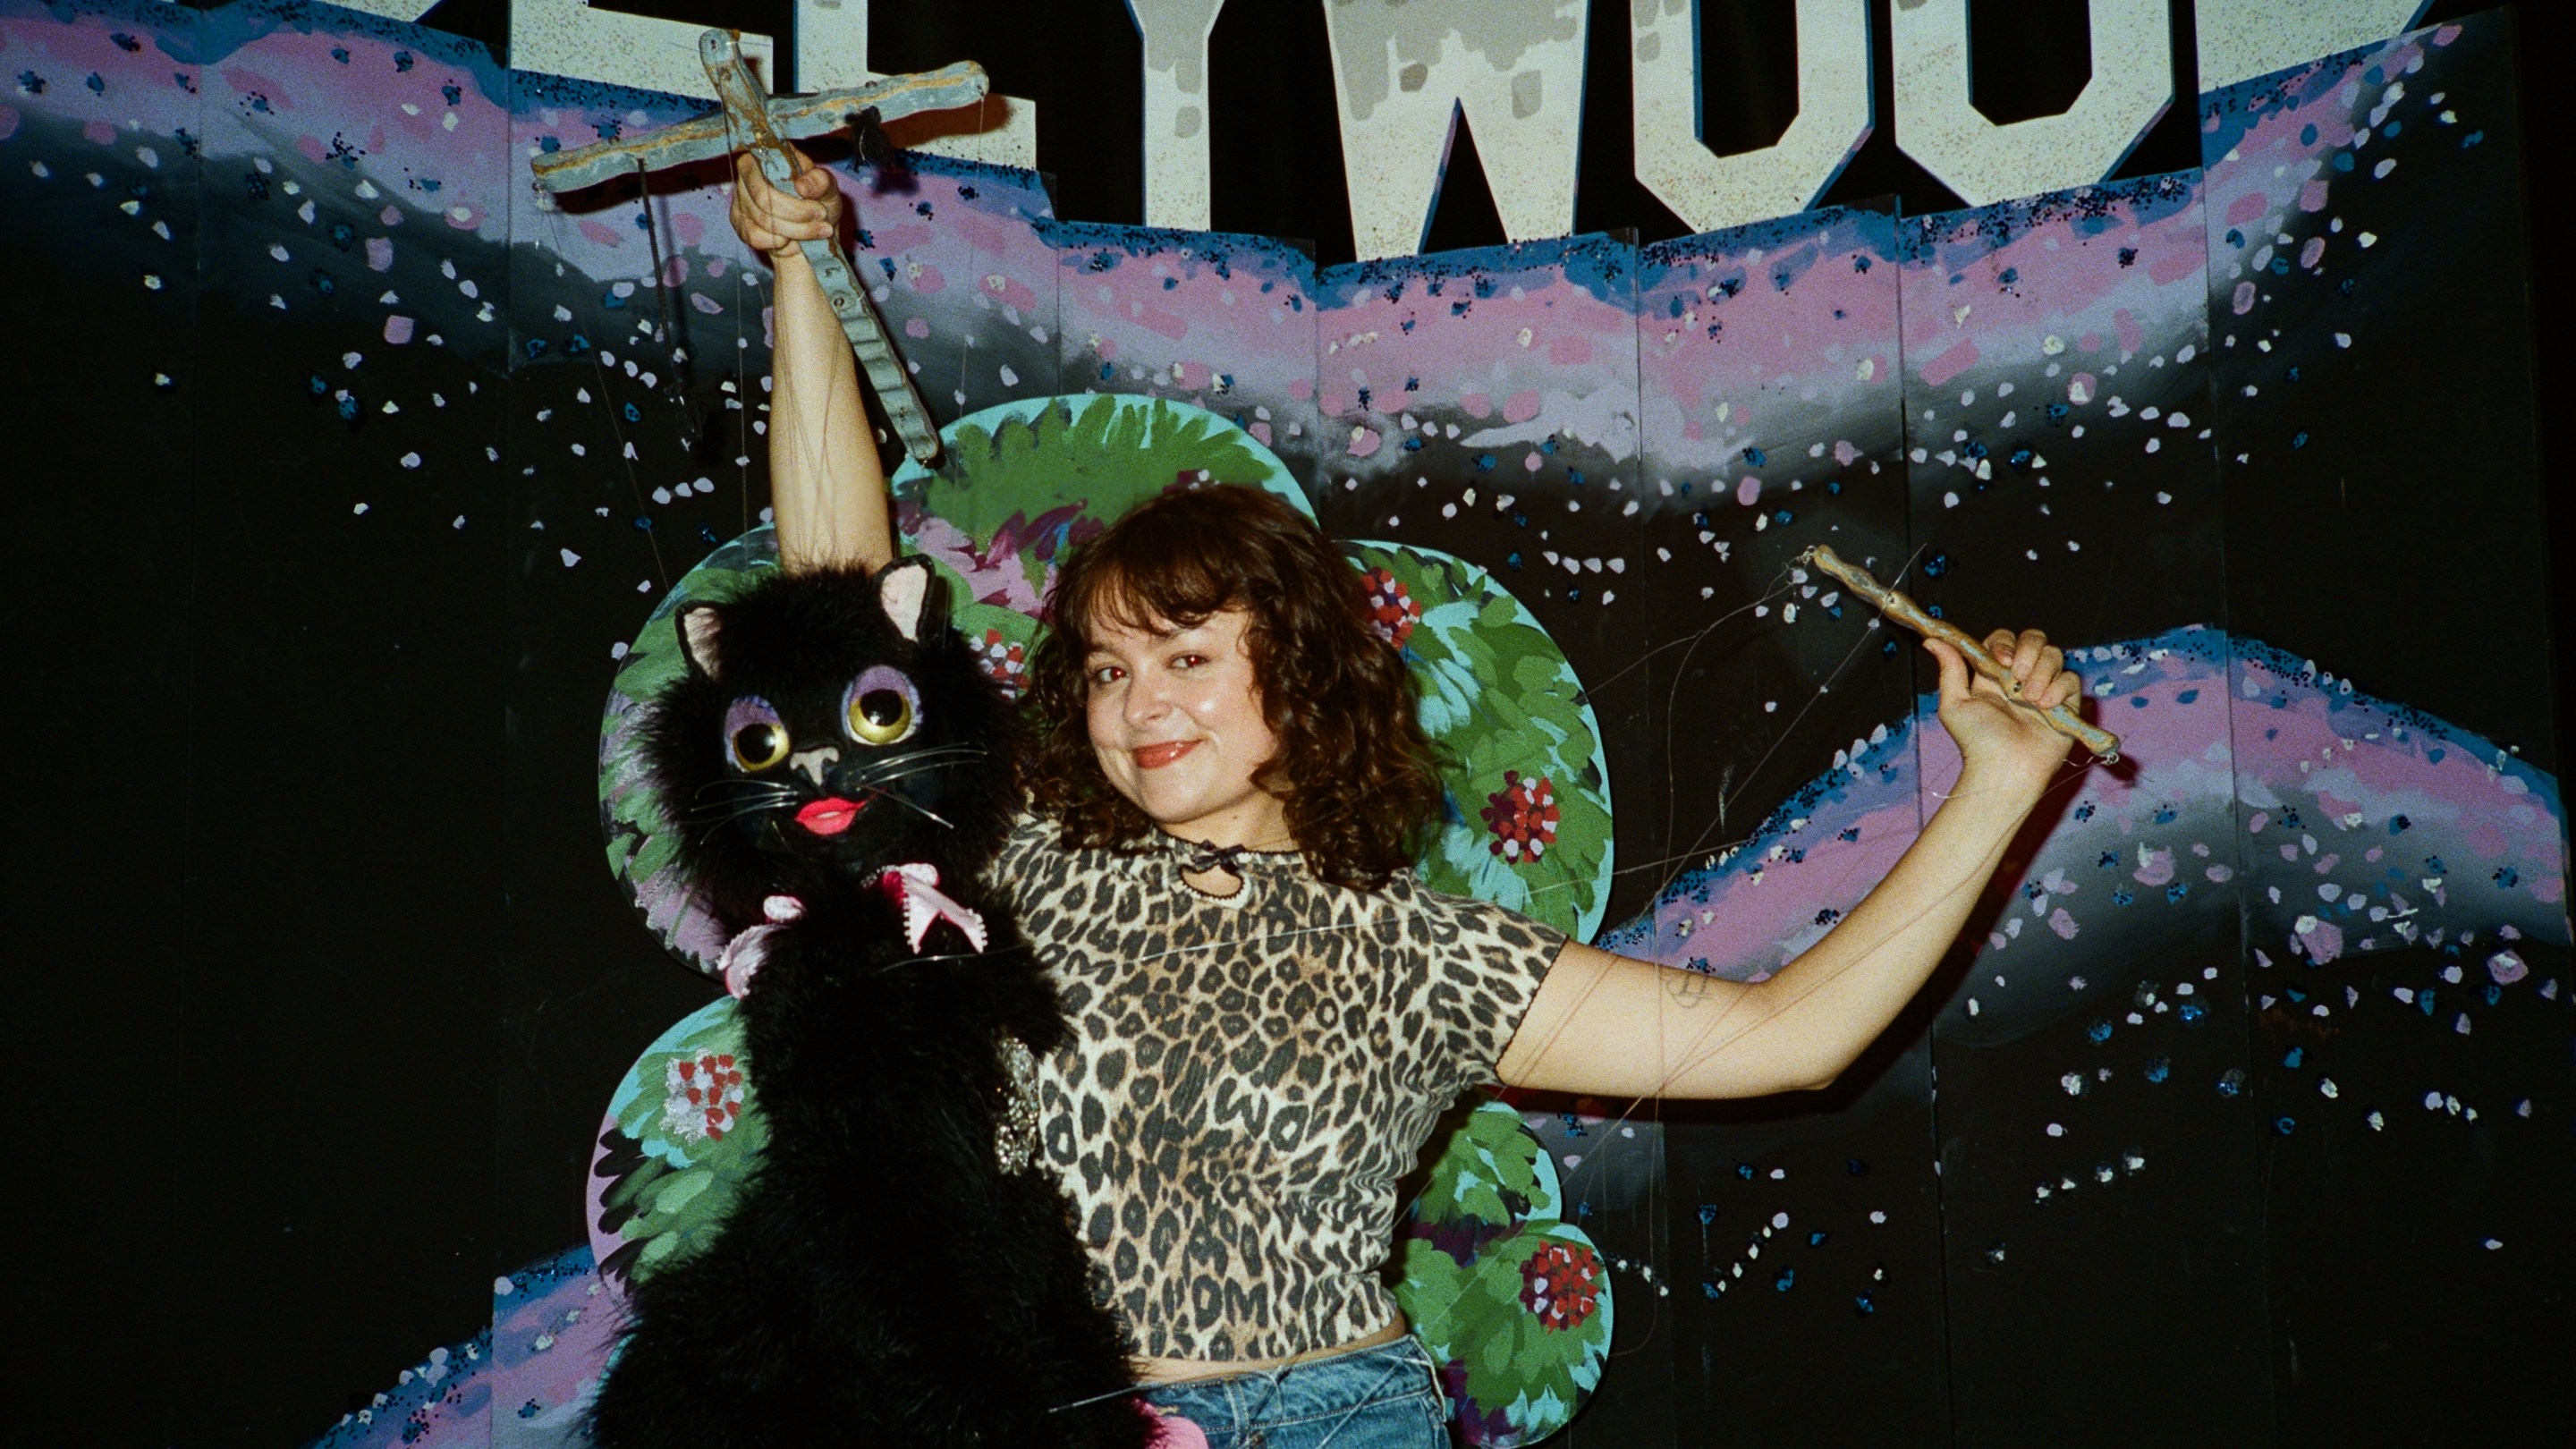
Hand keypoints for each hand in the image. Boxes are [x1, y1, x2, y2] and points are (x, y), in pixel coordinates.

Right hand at [729, 144, 840, 260]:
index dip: (790, 195)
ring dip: (796, 231)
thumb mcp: (828, 188)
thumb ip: (820, 181)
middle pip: (763, 198)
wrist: (814, 233)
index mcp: (766, 157)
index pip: (762, 170)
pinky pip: (755, 237)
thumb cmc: (818, 202)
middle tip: (822, 218)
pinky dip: (779, 242)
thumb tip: (801, 186)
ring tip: (817, 230)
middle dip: (797, 214)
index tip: (818, 207)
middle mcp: (747, 175)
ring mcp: (740, 200)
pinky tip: (791, 239)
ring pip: (763, 220)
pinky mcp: (741, 224)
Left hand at [1923, 628, 2081, 799]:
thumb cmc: (1978, 741)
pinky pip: (2071, 680)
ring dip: (2042, 672)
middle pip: (2034, 639)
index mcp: (1994, 675)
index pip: (2004, 640)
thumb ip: (1950, 670)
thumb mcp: (1955, 704)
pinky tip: (2046, 706)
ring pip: (2054, 655)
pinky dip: (2059, 689)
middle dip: (2028, 650)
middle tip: (2018, 675)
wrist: (2005, 769)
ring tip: (2030, 699)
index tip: (2001, 659)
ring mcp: (2045, 689)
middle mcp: (2020, 678)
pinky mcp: (2067, 704)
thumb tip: (1933, 640)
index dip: (2004, 643)